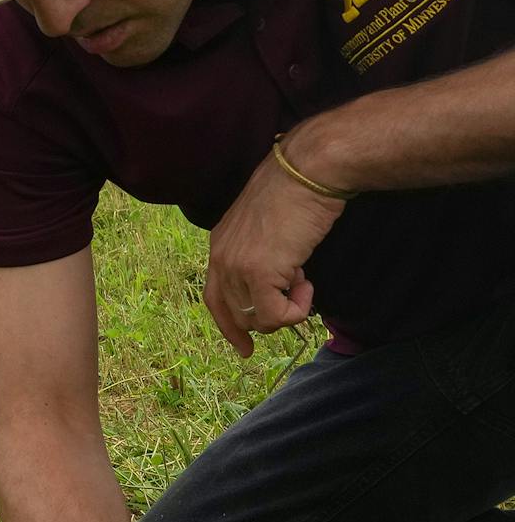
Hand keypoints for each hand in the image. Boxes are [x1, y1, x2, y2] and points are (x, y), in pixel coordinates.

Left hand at [202, 139, 343, 356]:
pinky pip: (276, 316)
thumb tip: (277, 288)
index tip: (245, 349)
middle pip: (237, 315)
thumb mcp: (268, 230)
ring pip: (259, 319)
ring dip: (288, 307)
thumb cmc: (298, 195)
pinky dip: (297, 309)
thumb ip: (262, 258)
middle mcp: (220, 257)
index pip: (214, 298)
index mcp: (219, 246)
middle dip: (270, 316)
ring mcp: (236, 266)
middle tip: (298, 294)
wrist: (308, 172)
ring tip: (303, 277)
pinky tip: (307, 282)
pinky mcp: (258, 272)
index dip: (229, 326)